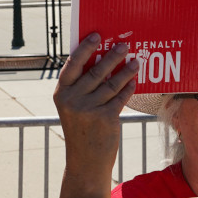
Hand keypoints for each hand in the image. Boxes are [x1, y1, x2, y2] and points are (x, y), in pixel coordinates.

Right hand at [54, 33, 137, 197]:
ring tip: (135, 61)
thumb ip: (82, 87)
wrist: (85, 162)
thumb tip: (102, 60)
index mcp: (62, 93)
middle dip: (112, 56)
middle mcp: (73, 100)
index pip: (72, 64)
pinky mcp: (105, 118)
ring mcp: (88, 110)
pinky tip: (135, 81)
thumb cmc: (81, 129)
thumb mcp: (73, 107)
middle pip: (95, 71)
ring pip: (111, 83)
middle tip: (124, 45)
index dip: (85, 48)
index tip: (97, 35)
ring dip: (125, 71)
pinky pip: (120, 98)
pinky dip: (128, 88)